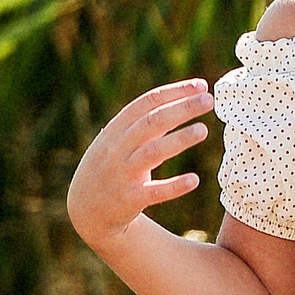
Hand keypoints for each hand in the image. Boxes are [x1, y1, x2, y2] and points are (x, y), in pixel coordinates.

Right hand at [67, 77, 213, 246]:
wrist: (84, 209)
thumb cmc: (110, 167)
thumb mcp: (118, 140)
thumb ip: (146, 123)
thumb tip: (184, 100)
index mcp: (116, 129)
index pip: (147, 103)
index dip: (175, 92)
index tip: (202, 85)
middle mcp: (118, 148)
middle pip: (152, 122)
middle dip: (181, 108)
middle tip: (209, 100)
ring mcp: (123, 173)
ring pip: (153, 152)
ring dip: (179, 140)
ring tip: (203, 130)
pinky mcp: (130, 199)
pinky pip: (154, 192)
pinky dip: (174, 186)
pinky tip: (194, 180)